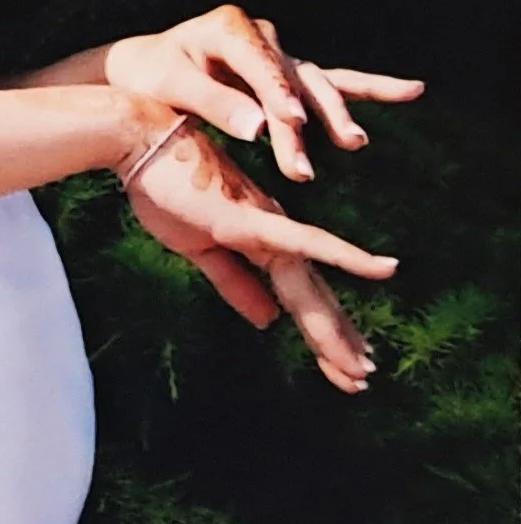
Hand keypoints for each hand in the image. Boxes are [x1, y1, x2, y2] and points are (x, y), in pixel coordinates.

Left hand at [103, 5, 424, 181]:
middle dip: (304, 120)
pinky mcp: (286, 74)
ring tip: (355, 143)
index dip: (276, 97)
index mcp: (229, 29)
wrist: (142, 69)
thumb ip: (214, 104)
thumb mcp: (171, 85)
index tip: (289, 126)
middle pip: (292, 80)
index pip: (260, 68)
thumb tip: (260, 131)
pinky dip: (370, 89)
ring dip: (335, 114)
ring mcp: (277, 54)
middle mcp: (261, 36)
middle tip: (305, 163)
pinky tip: (413, 91)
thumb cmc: (149, 75)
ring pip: (315, 85)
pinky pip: (332, 81)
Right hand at [119, 112, 392, 393]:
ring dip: (335, 328)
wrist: (140, 143)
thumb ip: (234, 283)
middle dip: (336, 341)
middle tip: (363, 380)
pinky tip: (384, 267)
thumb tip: (268, 322)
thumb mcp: (196, 248)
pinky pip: (304, 241)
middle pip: (311, 298)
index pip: (299, 298)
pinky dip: (345, 254)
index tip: (344, 368)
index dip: (322, 334)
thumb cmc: (164, 186)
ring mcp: (267, 226)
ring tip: (361, 366)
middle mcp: (275, 235)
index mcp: (261, 243)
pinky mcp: (251, 218)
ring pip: (309, 287)